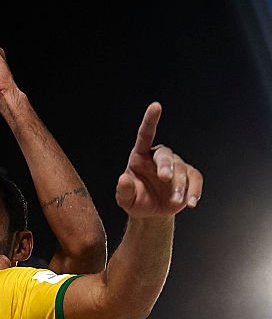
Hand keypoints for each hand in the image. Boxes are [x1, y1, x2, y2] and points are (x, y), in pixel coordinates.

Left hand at [115, 103, 202, 217]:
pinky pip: (195, 179)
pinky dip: (194, 190)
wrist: (152, 212)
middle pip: (165, 155)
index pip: (145, 135)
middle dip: (166, 166)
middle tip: (164, 178)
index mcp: (140, 156)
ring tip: (173, 200)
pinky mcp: (189, 176)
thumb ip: (123, 190)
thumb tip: (123, 179)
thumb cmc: (136, 200)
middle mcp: (159, 157)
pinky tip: (191, 202)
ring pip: (181, 170)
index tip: (155, 106)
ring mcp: (176, 166)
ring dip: (178, 186)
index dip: (151, 120)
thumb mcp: (126, 199)